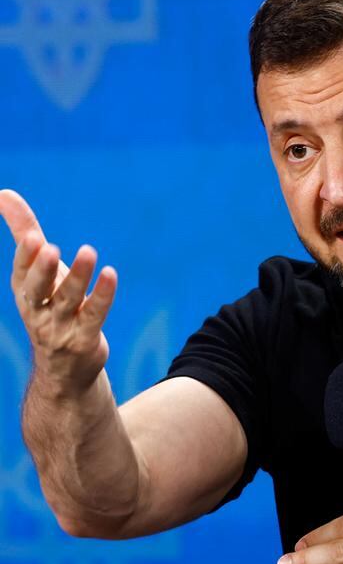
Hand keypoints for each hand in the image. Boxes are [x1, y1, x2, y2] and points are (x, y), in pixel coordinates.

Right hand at [0, 189, 116, 392]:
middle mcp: (38, 312)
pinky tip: (110, 274)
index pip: (21, 275)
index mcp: (25, 294)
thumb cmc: (51, 308)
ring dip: (78, 276)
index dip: (25, 257)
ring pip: (68, 301)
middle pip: (36, 291)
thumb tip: (3, 194)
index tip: (33, 236)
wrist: (64, 369)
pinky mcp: (84, 340)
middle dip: (42, 270)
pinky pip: (94, 316)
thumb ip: (23, 232)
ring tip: (88, 251)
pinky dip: (102, 295)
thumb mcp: (38, 272)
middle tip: (49, 246)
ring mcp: (61, 329)